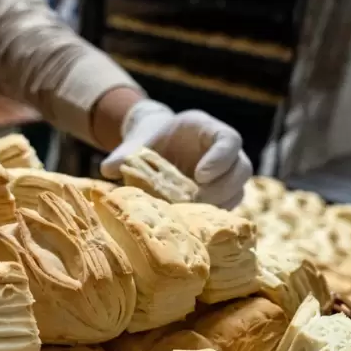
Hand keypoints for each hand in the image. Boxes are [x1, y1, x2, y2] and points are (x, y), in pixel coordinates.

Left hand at [100, 99, 251, 207]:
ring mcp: (225, 173)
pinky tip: (194, 222)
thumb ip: (124, 153)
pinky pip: (228, 205)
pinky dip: (213, 214)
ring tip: (193, 214)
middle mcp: (223, 150)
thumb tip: (108, 168)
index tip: (200, 176)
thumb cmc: (149, 139)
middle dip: (222, 188)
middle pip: (242, 168)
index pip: (229, 140)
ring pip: (238, 190)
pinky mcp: (221, 193)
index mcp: (207, 128)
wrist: (153, 149)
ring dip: (219, 204)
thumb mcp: (137, 142)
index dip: (220, 159)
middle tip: (196, 200)